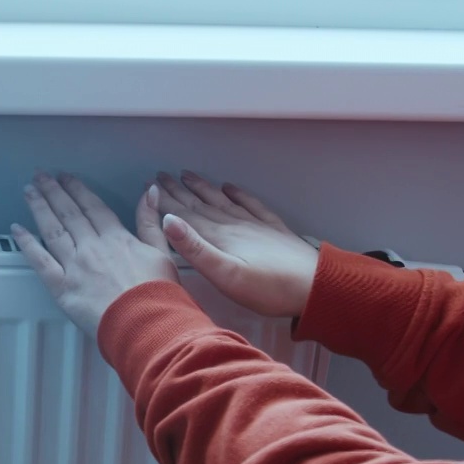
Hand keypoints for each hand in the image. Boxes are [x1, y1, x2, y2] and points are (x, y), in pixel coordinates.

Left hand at [13, 172, 179, 336]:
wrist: (147, 325)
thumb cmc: (158, 297)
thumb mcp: (163, 253)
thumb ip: (151, 222)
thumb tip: (149, 192)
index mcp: (116, 238)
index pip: (92, 206)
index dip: (77, 189)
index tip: (66, 178)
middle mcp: (92, 247)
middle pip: (68, 213)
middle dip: (53, 191)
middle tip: (40, 176)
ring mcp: (75, 266)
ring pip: (52, 230)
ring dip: (39, 208)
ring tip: (29, 192)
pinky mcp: (62, 288)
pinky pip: (40, 261)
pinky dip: (27, 243)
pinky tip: (17, 230)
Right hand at [151, 171, 319, 317]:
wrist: (315, 287)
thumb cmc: (268, 289)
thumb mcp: (226, 275)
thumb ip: (196, 249)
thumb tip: (168, 222)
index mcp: (220, 236)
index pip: (185, 215)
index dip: (165, 200)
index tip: (149, 186)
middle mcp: (234, 225)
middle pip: (200, 203)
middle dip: (178, 190)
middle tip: (160, 176)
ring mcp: (254, 225)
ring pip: (221, 200)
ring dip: (202, 188)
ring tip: (187, 175)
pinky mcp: (272, 230)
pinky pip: (250, 204)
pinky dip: (238, 193)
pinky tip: (230, 186)